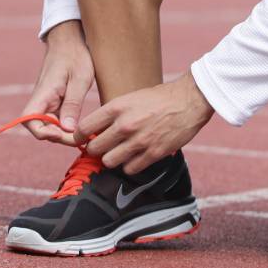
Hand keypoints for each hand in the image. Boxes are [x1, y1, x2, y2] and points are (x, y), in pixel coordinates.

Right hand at [20, 20, 93, 145]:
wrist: (70, 40)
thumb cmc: (76, 56)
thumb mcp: (80, 79)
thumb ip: (73, 104)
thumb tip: (67, 130)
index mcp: (44, 93)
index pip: (29, 120)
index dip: (42, 133)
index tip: (63, 133)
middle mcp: (41, 100)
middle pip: (39, 128)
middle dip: (58, 137)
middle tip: (80, 139)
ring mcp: (47, 102)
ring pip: (48, 126)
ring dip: (63, 134)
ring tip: (83, 134)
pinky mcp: (54, 102)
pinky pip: (55, 120)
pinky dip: (66, 126)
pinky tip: (81, 126)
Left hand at [74, 72, 213, 173]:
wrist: (188, 101)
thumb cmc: (159, 98)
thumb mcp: (131, 98)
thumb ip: (113, 113)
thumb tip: (96, 129)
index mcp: (117, 107)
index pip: (84, 128)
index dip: (79, 136)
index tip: (82, 139)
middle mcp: (125, 125)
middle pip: (94, 148)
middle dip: (95, 149)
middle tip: (102, 147)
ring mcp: (139, 141)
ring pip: (109, 162)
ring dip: (112, 159)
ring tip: (119, 152)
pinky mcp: (153, 153)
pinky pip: (130, 169)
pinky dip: (130, 166)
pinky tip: (135, 157)